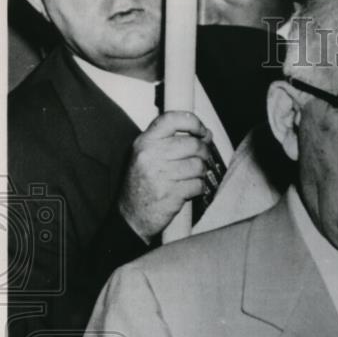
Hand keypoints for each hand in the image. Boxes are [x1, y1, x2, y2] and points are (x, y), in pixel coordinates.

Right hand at [120, 111, 217, 239]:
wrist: (131, 216)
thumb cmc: (142, 185)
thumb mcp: (147, 157)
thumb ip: (172, 143)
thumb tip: (206, 134)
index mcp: (145, 142)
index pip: (172, 119)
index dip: (193, 122)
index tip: (202, 131)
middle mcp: (151, 155)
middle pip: (193, 144)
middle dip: (204, 152)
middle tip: (202, 159)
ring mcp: (161, 175)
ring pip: (198, 165)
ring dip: (201, 172)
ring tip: (194, 177)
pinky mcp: (171, 194)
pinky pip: (198, 185)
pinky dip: (199, 188)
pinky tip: (191, 190)